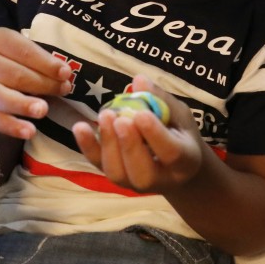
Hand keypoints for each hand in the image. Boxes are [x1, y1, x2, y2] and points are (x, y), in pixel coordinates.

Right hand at [0, 27, 73, 139]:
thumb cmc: (10, 55)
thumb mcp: (22, 47)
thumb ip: (41, 59)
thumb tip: (64, 75)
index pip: (25, 52)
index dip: (46, 64)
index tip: (66, 73)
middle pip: (15, 75)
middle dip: (43, 84)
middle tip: (64, 90)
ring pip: (2, 98)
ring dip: (24, 105)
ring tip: (43, 110)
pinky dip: (13, 127)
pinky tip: (29, 131)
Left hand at [72, 75, 203, 193]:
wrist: (177, 168)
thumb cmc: (181, 135)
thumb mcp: (180, 115)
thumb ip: (161, 100)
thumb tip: (139, 80)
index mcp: (185, 161)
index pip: (171, 152)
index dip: (155, 135)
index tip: (141, 114)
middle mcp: (160, 179)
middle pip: (142, 172)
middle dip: (129, 145)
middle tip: (120, 119)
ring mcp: (135, 183)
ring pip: (118, 173)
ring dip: (108, 144)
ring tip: (106, 115)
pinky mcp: (116, 178)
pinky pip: (99, 166)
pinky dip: (88, 147)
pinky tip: (80, 127)